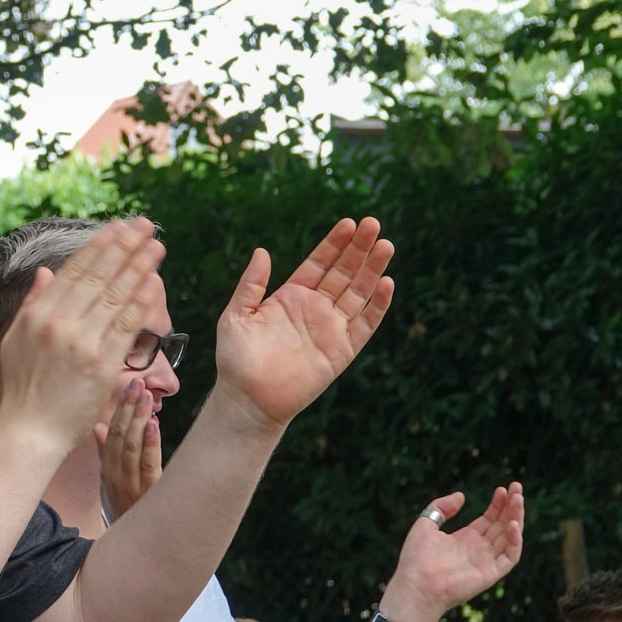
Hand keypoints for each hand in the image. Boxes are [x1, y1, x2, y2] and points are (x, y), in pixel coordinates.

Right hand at [0, 218, 165, 455]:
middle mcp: (59, 323)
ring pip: (116, 296)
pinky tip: (154, 284)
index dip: (100, 246)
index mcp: (38, 314)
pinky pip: (126, 327)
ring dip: (140, 267)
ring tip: (157, 246)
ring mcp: (81, 343)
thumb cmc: (22, 390)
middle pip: (99, 277)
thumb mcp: (14, 341)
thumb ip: (32, 304)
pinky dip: (141, 302)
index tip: (118, 228)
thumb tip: (44, 272)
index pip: (75, 271)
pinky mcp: (101, 365)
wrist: (29, 432)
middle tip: (146, 225)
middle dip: (125, 247)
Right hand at [94, 377, 162, 521]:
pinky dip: (149, 444)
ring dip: (138, 419)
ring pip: (131, 447)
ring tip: (145, 396)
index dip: (118, 410)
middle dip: (128, 408)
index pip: (109, 435)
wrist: (133, 546)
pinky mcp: (149, 493)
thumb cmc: (124, 509)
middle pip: (119, 437)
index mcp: (106, 471)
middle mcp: (115, 477)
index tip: (126, 387)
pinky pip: (147, 465)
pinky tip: (152, 424)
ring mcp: (131, 486)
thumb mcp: (109, 483)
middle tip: (137, 383)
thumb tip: (99, 428)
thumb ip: (105, 454)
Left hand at [213, 217, 394, 428]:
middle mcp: (314, 309)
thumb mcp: (236, 316)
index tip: (349, 223)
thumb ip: (251, 285)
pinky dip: (377, 305)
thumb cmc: (236, 360)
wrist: (247, 399)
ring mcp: (330, 328)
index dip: (334, 244)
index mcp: (291, 297)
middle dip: (358, 249)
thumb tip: (261, 251)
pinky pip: (365, 324)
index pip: (319, 263)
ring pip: (358, 293)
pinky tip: (386, 283)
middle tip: (373, 224)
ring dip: (372, 270)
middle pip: (343, 272)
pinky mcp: (342, 351)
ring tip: (385, 245)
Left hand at [380, 482, 525, 621]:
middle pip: (502, 525)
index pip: (489, 519)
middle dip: (511, 506)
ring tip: (518, 499)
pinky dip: (515, 541)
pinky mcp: (491, 573)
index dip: (497, 504)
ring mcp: (487, 561)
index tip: (502, 488)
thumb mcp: (425, 524)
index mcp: (465, 539)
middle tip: (517, 487)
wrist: (415, 585)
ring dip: (516, 517)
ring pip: (510, 536)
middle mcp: (479, 549)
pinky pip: (510, 556)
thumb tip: (461, 495)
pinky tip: (512, 524)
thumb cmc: (416, 558)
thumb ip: (440, 508)